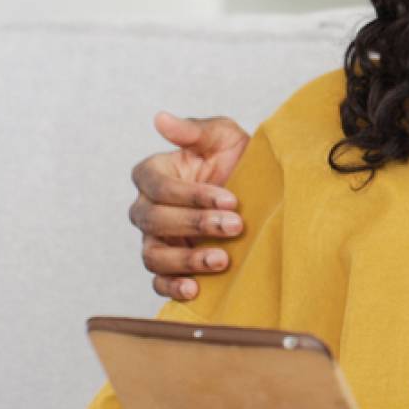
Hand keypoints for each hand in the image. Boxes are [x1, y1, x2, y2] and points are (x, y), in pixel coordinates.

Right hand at [129, 111, 250, 299]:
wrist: (261, 193)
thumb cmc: (236, 159)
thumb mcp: (222, 137)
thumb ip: (193, 130)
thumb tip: (160, 118)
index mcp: (154, 173)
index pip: (156, 184)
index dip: (191, 194)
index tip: (230, 198)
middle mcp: (147, 207)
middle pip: (154, 220)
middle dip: (196, 224)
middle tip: (236, 225)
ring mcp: (156, 239)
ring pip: (153, 254)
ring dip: (186, 260)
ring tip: (222, 260)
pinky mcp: (168, 266)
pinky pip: (158, 282)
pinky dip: (172, 288)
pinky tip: (195, 290)